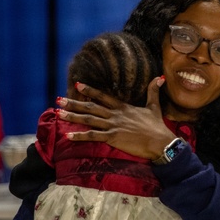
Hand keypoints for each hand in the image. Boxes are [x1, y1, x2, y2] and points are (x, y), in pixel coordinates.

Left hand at [57, 77, 175, 160]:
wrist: (160, 142)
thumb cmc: (157, 127)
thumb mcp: (154, 106)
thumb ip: (153, 91)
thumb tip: (160, 77)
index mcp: (123, 107)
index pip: (103, 96)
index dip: (90, 90)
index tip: (77, 85)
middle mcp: (115, 115)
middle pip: (90, 107)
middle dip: (73, 103)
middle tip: (58, 99)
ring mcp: (113, 126)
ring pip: (88, 119)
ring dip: (72, 116)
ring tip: (58, 113)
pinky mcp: (113, 138)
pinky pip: (93, 136)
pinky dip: (80, 136)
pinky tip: (68, 135)